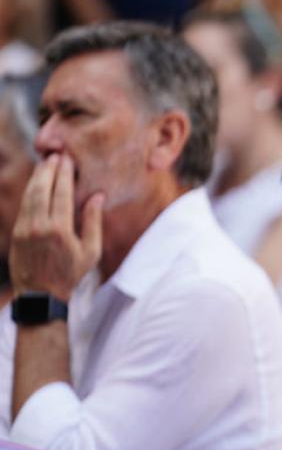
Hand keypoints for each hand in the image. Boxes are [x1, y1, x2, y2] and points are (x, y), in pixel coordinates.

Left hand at [9, 153, 102, 299]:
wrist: (41, 294)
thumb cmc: (71, 274)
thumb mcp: (90, 251)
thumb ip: (93, 222)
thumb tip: (97, 196)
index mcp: (60, 230)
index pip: (61, 193)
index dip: (64, 174)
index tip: (67, 160)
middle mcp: (39, 226)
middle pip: (42, 189)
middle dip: (48, 170)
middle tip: (55, 155)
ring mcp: (24, 229)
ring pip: (29, 195)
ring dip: (36, 177)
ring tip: (44, 164)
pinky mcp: (16, 232)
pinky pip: (23, 206)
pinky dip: (30, 191)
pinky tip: (36, 184)